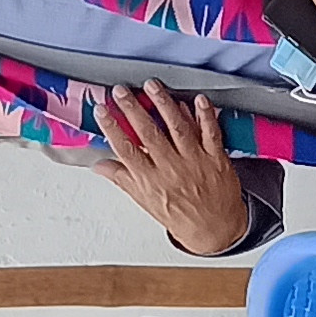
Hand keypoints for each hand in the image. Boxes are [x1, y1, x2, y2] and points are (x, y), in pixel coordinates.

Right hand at [87, 85, 253, 255]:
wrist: (215, 230)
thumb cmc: (181, 217)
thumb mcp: (146, 202)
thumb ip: (123, 179)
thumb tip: (99, 166)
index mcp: (151, 181)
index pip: (126, 150)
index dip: (112, 128)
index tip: (102, 110)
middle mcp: (171, 169)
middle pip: (148, 133)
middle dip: (133, 109)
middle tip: (121, 90)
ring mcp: (195, 161)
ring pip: (177, 128)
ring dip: (164, 104)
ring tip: (152, 86)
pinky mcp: (215, 157)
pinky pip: (210, 132)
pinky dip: (204, 115)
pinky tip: (197, 99)